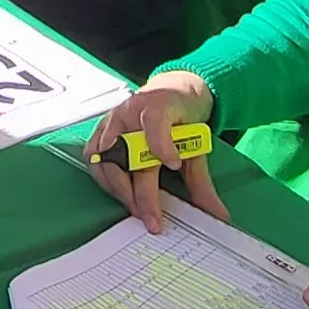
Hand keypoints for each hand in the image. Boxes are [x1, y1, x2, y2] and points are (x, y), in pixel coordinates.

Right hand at [87, 71, 223, 233]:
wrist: (173, 91)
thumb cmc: (183, 113)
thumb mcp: (198, 141)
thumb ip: (202, 179)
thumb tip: (215, 214)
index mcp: (158, 105)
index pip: (154, 121)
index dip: (161, 144)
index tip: (173, 164)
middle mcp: (131, 111)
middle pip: (126, 151)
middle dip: (138, 190)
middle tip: (151, 217)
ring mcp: (112, 120)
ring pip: (105, 157)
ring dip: (119, 189)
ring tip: (137, 210)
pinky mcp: (101, 130)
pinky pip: (93, 157)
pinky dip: (104, 179)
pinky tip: (119, 193)